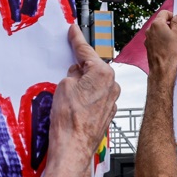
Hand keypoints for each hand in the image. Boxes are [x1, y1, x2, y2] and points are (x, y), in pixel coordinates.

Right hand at [49, 24, 119, 156]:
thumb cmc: (69, 119)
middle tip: (66, 72)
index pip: (87, 51)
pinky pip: (96, 97)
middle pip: (93, 67)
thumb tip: (77, 75)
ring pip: (94, 84)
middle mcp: (112, 85)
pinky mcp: (108, 113)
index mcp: (103, 73)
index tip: (74, 30)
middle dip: (79, 68)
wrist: (73, 147)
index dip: (77, 39)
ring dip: (82, 85)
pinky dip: (86, 97)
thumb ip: (73, 74)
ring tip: (68, 97)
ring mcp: (112, 100)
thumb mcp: (64, 86)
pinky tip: (75, 106)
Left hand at [144, 10, 176, 81]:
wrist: (163, 68)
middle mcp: (150, 29)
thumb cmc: (172, 51)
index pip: (164, 13)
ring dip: (164, 32)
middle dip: (168, 24)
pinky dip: (160, 39)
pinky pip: (155, 39)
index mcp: (157, 24)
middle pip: (160, 21)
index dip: (172, 16)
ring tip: (173, 40)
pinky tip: (167, 46)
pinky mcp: (148, 46)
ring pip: (157, 30)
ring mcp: (147, 38)